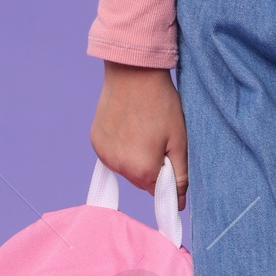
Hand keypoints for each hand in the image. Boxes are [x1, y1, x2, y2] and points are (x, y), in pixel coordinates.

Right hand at [91, 62, 188, 206]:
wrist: (134, 72)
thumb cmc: (161, 104)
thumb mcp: (179, 140)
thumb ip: (180, 176)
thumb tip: (179, 203)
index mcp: (142, 169)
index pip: (158, 191)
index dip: (168, 177)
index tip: (172, 158)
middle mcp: (118, 166)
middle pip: (141, 180)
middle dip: (152, 167)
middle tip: (160, 139)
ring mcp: (104, 154)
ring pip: (126, 168)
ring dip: (135, 158)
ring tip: (143, 130)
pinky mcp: (95, 141)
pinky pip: (112, 155)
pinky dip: (121, 148)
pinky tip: (129, 127)